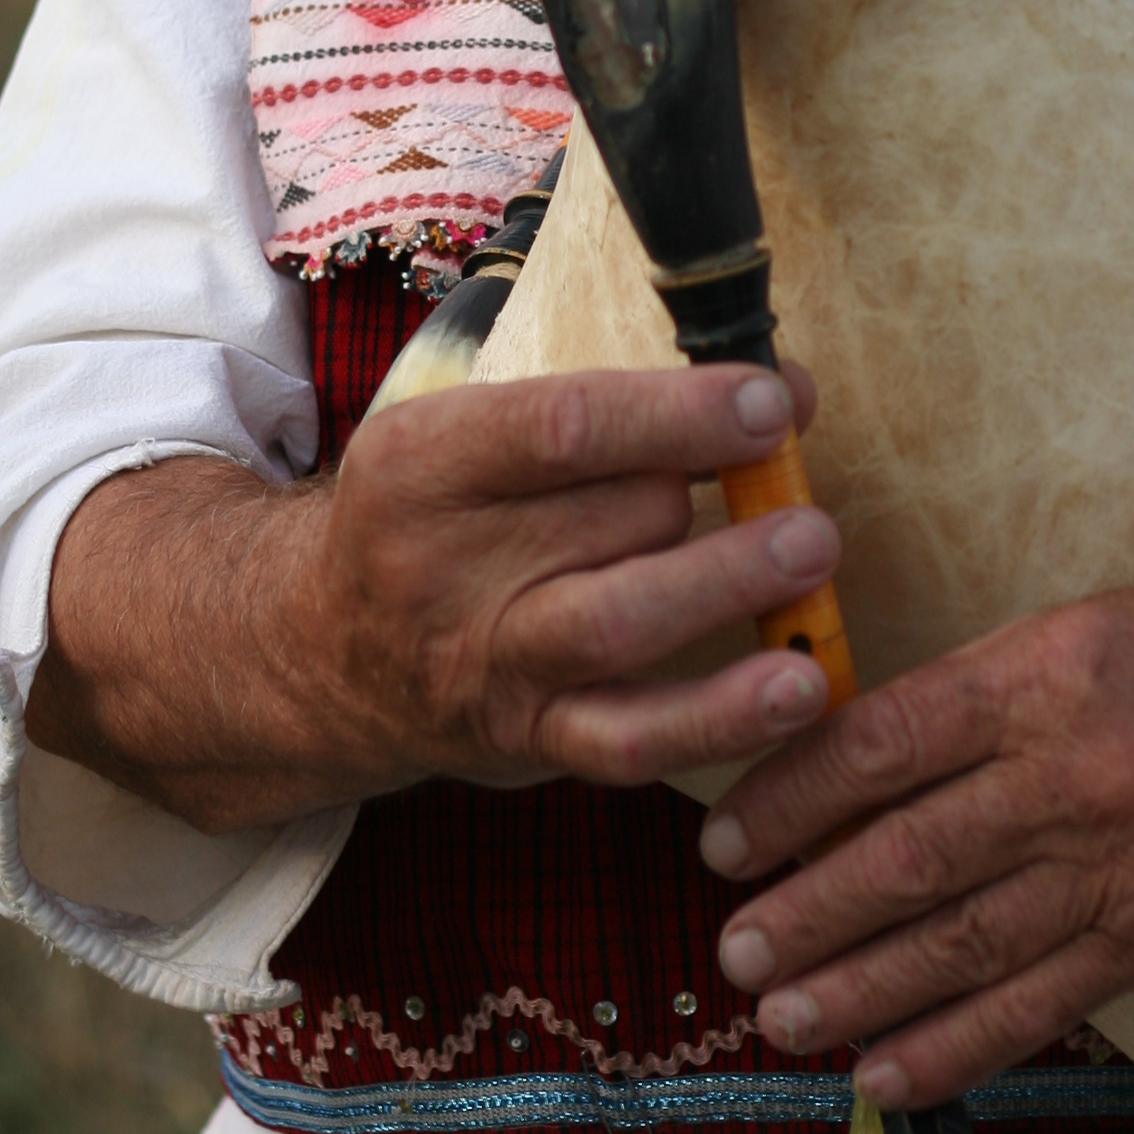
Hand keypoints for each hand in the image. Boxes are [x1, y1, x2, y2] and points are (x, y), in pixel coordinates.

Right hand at [26, 364, 841, 830]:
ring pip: (619, 627)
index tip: (772, 400)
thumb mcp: (470, 432)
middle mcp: (443, 565)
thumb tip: (779, 391)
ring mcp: (484, 662)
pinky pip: (631, 741)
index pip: (564, 428)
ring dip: (729, 588)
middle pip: (610, 521)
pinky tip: (799, 686)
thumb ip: (607, 409)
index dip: (680, 413)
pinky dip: (722, 719)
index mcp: (424, 461)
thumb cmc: (439, 516)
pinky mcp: (526, 742)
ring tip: (811, 553)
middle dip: (718, 497)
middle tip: (798, 486)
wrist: (322, 652)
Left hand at [698, 403, 1133, 1104]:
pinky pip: (1037, 1005)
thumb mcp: (1076, 630)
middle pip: (905, 856)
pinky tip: (882, 1069)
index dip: (790, 797)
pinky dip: (952, 1045)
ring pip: (959, 944)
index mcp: (1043, 674)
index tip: (725, 832)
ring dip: (854, 986)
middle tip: (731, 942)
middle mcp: (1074, 774)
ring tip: (776, 1012)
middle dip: (804, 908)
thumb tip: (844, 758)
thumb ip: (970, 697)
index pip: (880, 743)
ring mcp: (1118, 867)